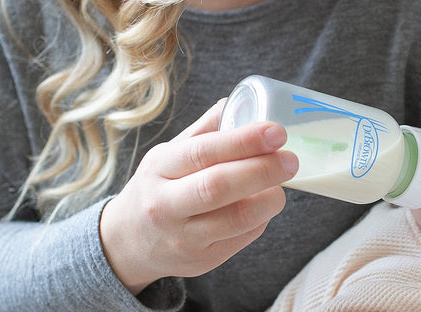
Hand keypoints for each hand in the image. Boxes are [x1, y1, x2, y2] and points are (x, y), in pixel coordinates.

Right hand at [99, 98, 298, 293]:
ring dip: (269, 199)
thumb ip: (203, 131)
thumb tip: (236, 101)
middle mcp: (164, 205)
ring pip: (236, 218)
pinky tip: (264, 205)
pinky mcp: (202, 260)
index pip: (202, 152)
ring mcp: (183, 237)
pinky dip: (262, 218)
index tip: (276, 132)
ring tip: (281, 184)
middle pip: (218, 187)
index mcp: (158, 168)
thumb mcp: (167, 155)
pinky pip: (243, 238)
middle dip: (262, 170)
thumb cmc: (158, 188)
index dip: (243, 141)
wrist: (129, 243)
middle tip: (290, 160)